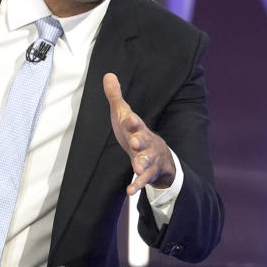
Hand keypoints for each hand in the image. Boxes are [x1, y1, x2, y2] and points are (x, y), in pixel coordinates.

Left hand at [103, 73, 175, 194]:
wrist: (159, 156)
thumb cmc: (136, 132)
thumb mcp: (124, 115)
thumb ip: (116, 97)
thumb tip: (107, 75)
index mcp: (137, 128)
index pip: (134, 122)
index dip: (131, 120)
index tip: (128, 118)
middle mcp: (145, 142)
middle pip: (143, 141)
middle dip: (140, 141)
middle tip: (135, 143)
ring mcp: (149, 158)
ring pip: (147, 161)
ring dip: (142, 164)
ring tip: (137, 169)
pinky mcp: (150, 172)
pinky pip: (144, 180)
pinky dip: (137, 185)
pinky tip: (130, 191)